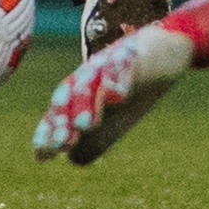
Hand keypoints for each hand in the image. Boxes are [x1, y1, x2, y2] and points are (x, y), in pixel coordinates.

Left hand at [32, 23, 191, 164]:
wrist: (167, 48)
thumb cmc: (134, 86)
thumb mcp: (115, 118)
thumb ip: (94, 139)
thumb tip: (72, 159)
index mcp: (82, 91)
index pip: (61, 110)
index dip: (50, 130)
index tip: (41, 154)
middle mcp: (92, 74)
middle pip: (71, 93)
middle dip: (65, 117)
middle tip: (61, 142)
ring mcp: (111, 61)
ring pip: (94, 79)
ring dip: (87, 102)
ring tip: (85, 124)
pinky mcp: (136, 52)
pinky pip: (126, 64)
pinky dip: (120, 76)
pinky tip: (118, 94)